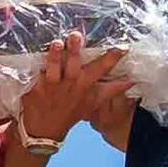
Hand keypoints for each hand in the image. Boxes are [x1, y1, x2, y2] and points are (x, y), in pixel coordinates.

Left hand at [13, 35, 130, 143]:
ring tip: (57, 43)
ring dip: (55, 56)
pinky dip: (35, 65)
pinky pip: (35, 74)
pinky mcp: (35, 88)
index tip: (123, 48)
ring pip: (54, 69)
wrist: (45, 131)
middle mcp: (70, 85)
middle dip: (76, 51)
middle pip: (74, 66)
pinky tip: (34, 55)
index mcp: (85, 86)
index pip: (102, 70)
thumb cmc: (71, 112)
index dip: (113, 59)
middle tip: (76, 35)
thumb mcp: (94, 102)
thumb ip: (112, 89)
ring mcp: (51, 87)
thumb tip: (132, 80)